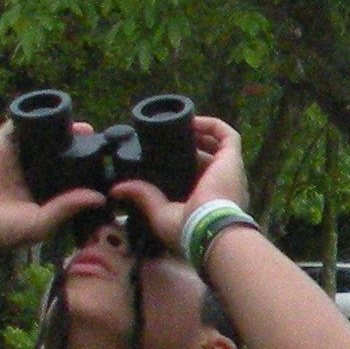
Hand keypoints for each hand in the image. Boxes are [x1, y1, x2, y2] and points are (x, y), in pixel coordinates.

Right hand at [0, 117, 103, 250]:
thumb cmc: (2, 228)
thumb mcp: (41, 223)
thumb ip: (67, 207)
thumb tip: (99, 198)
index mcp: (42, 192)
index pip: (68, 176)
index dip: (85, 169)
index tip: (104, 163)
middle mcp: (31, 173)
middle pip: (59, 154)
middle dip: (77, 147)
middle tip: (98, 143)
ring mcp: (16, 156)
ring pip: (42, 138)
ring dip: (61, 131)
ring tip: (84, 129)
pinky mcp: (1, 143)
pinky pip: (18, 125)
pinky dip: (32, 118)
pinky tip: (52, 113)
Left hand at [111, 114, 244, 252]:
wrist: (211, 228)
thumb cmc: (189, 228)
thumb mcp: (160, 213)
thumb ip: (143, 197)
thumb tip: (117, 189)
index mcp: (209, 199)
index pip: (198, 176)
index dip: (184, 164)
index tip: (162, 156)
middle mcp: (223, 183)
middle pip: (208, 158)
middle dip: (191, 145)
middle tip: (168, 138)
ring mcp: (230, 171)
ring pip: (220, 144)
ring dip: (202, 132)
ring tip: (180, 124)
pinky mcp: (232, 159)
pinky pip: (228, 135)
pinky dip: (212, 125)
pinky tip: (192, 120)